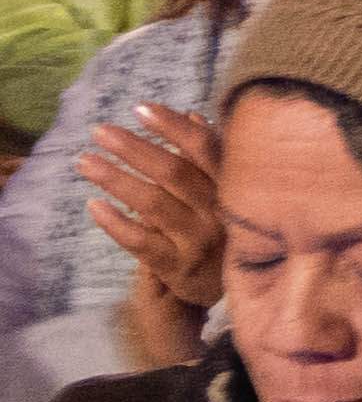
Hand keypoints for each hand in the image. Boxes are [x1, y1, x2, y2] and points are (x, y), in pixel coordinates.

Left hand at [82, 105, 220, 368]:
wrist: (235, 292)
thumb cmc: (227, 229)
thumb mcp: (228, 192)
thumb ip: (212, 156)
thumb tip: (192, 115)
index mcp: (235, 187)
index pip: (205, 149)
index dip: (173, 127)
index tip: (142, 109)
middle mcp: (221, 211)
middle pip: (174, 173)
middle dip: (134, 149)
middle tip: (101, 132)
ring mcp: (199, 241)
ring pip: (153, 204)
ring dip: (116, 179)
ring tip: (86, 162)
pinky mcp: (178, 268)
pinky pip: (141, 242)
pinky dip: (116, 223)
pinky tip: (94, 206)